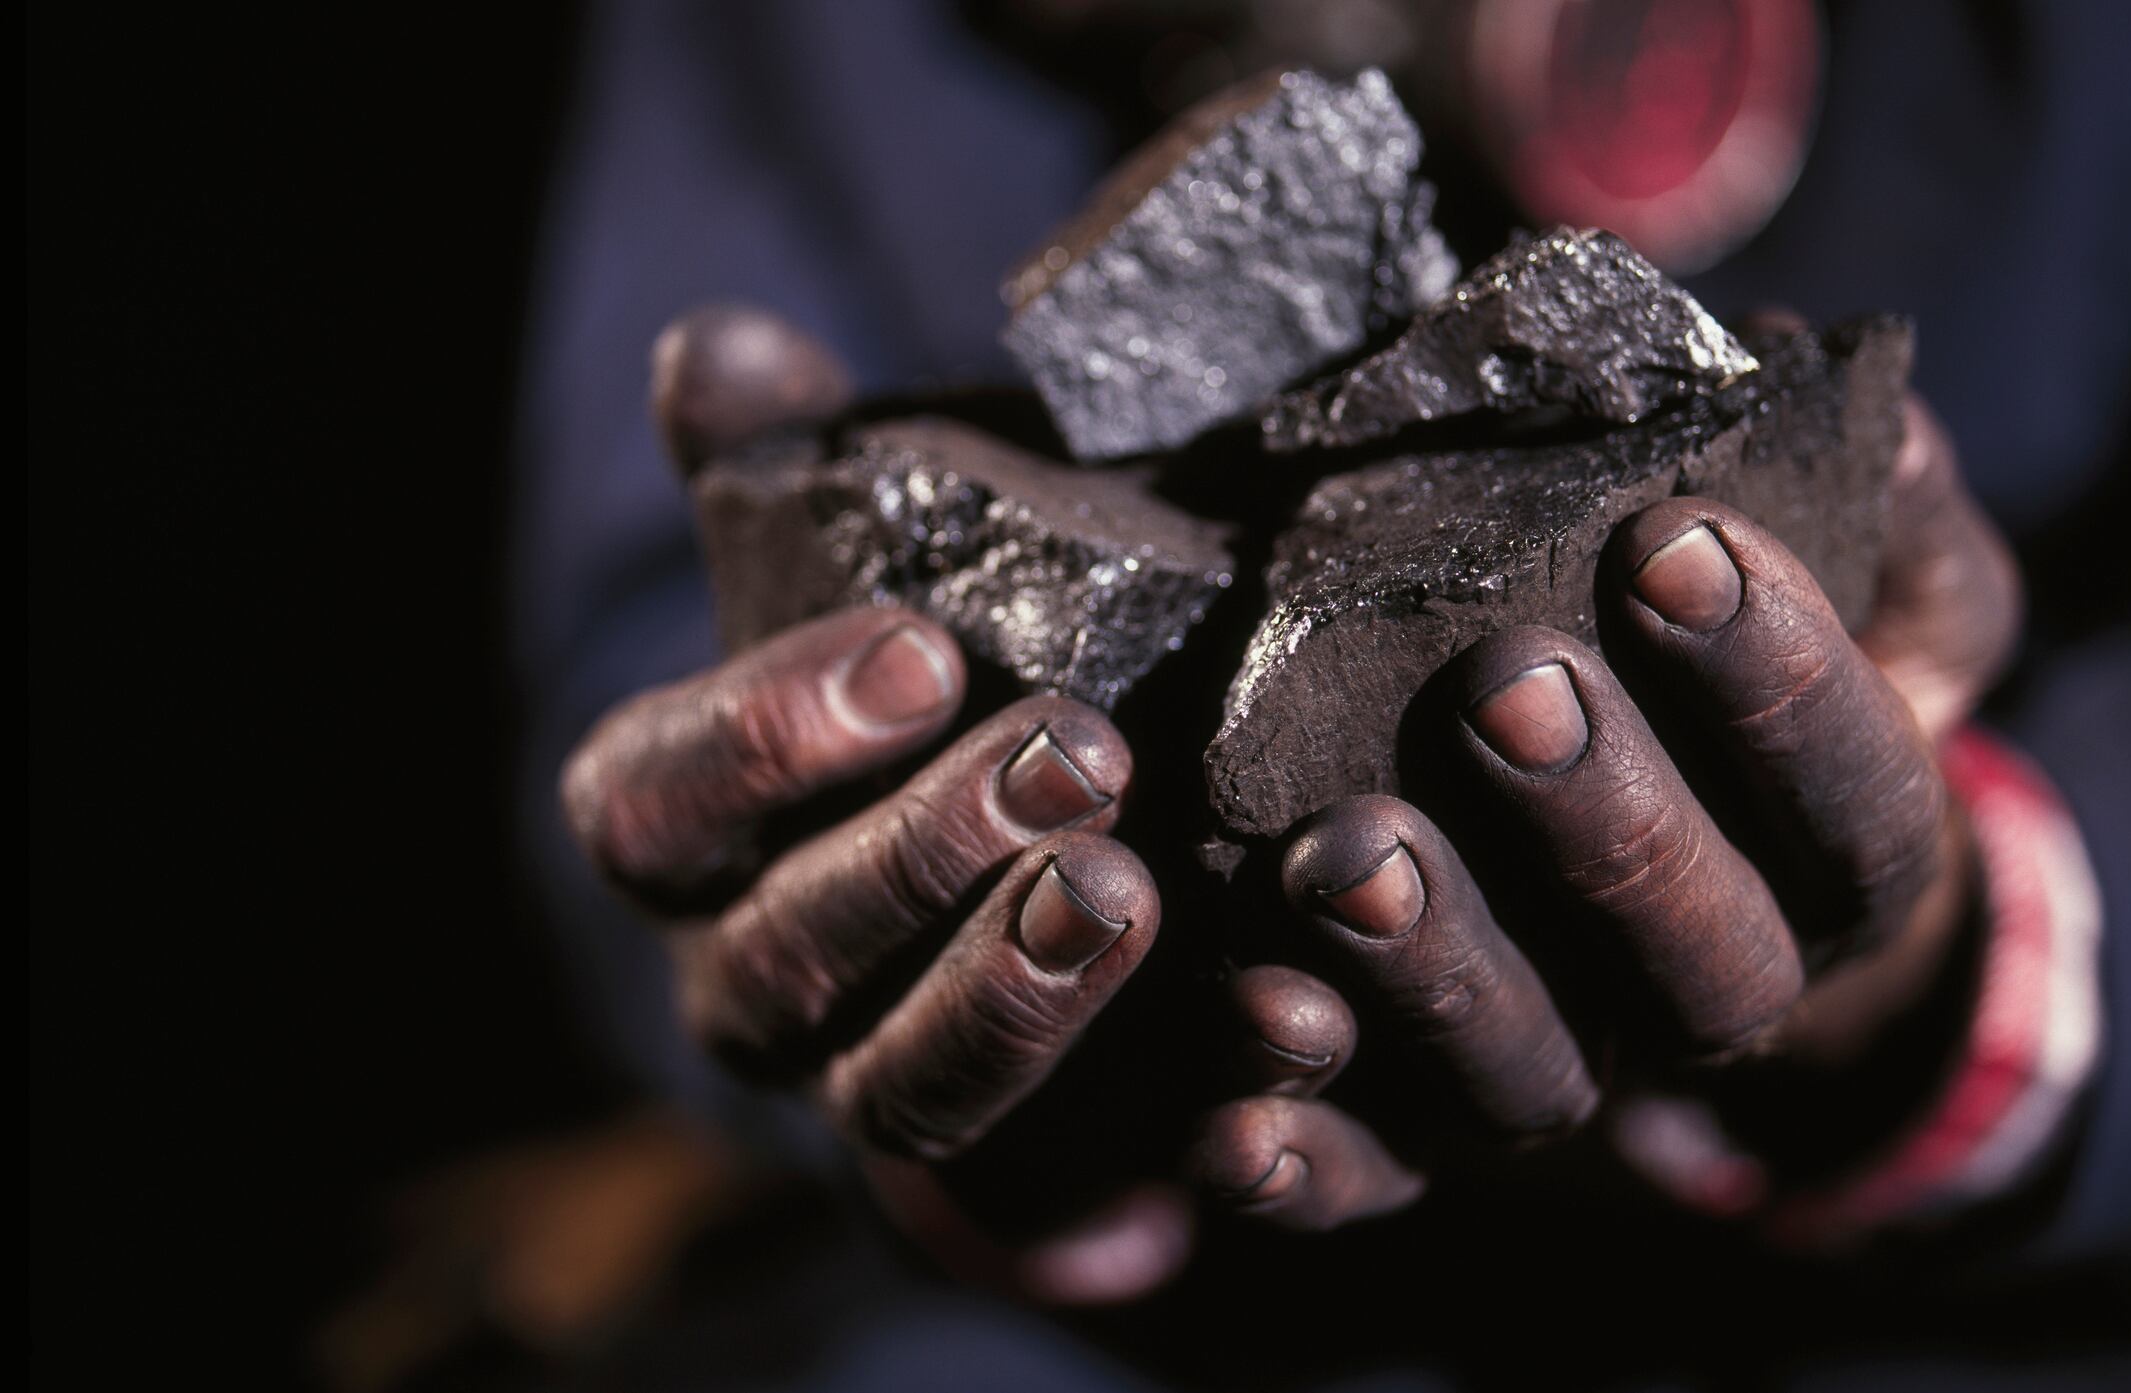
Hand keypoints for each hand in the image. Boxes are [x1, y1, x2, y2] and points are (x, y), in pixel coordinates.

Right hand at [561, 306, 1187, 1299]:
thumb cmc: (914, 684)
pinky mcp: (1003, 1162)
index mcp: (681, 833)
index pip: (657, 798)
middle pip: (790, 949)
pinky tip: (1266, 1029)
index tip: (924, 649)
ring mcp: (862, 1085)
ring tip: (1136, 891)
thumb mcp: (849, 565)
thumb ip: (785, 470)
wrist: (989, 863)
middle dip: (926, 853)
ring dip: (1013, 995)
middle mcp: (746, 978)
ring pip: (901, 1085)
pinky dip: (1156, 1115)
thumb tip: (721, 346)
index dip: (769, 732)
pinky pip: (1054, 1171)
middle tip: (1082, 752)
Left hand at [1192, 393, 2022, 1228]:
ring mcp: (1571, 1068)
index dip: (1781, 686)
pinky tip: (1225, 1110)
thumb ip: (1880, 521)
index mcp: (1840, 865)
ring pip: (1531, 1074)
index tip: (1673, 538)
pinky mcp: (1424, 1125)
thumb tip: (1877, 439)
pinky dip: (1302, 1155)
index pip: (1856, 803)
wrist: (1697, 858)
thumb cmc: (1749, 681)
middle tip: (1507, 686)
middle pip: (1700, 959)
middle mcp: (1714, 991)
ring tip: (1344, 857)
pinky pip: (1371, 1174)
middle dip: (1608, 822)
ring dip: (1440, 976)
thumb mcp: (1857, 588)